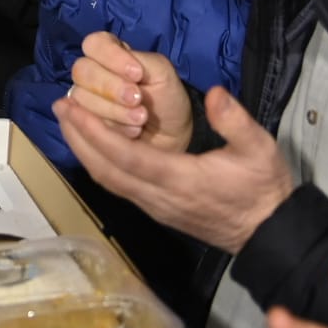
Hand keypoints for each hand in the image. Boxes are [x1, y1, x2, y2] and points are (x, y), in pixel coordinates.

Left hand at [53, 82, 293, 254]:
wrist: (268, 234)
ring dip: (84, 150)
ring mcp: (155, 206)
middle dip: (79, 138)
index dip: (97, 134)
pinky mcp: (156, 209)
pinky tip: (92, 145)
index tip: (74, 110)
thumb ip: (236, 121)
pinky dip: (98, 163)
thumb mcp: (260, 150)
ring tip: (68, 121)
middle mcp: (159, 196)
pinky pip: (118, 186)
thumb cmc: (264, 189)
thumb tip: (216, 93)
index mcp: (181, 179)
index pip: (128, 157)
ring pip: (109, 180)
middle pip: (107, 170)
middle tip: (59, 106)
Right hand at [64, 31, 194, 152]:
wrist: (171, 139)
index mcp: (110, 54)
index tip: (137, 74)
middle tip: (137, 100)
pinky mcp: (79, 124)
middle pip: (81, 70)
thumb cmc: (167, 101)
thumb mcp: (162, 73)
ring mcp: (82, 98)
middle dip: (111, 87)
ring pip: (80, 98)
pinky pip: (79, 123)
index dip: (111, 57)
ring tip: (139, 120)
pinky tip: (128, 132)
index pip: (94, 44)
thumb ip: (138, 61)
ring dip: (113, 111)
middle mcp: (91, 74)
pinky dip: (108, 129)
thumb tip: (106, 69)